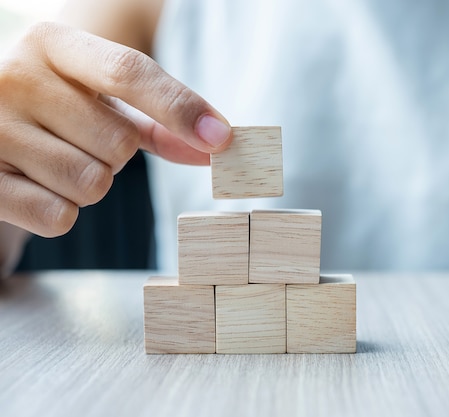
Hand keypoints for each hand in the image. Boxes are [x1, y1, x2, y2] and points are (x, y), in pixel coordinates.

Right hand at [0, 22, 230, 237]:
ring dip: (91, 184)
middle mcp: (13, 77)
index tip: (221, 139)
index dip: (181, 108)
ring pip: (92, 184)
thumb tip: (219, 142)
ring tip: (58, 160)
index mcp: (52, 44)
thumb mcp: (102, 98)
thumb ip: (161, 118)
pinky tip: (39, 185)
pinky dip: (63, 211)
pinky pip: (59, 217)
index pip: (128, 72)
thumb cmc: (59, 108)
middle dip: (117, 155)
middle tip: (84, 141)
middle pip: (118, 143)